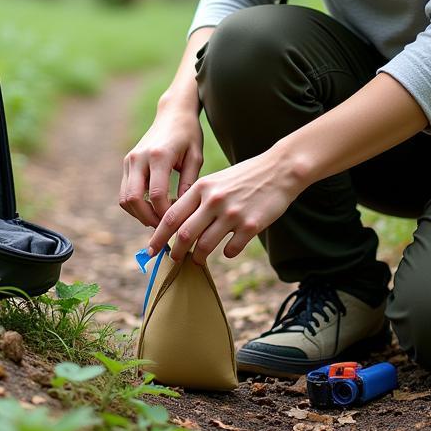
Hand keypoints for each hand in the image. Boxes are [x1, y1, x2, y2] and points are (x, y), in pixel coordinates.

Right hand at [119, 106, 204, 227]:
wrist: (173, 112)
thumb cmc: (189, 134)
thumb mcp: (195, 157)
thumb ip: (188, 183)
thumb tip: (182, 211)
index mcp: (159, 155)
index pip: (156, 195)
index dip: (165, 214)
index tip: (178, 223)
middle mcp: (139, 158)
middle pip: (133, 199)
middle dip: (147, 219)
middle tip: (164, 228)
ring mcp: (130, 160)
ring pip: (124, 198)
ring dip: (139, 214)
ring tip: (159, 220)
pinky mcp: (127, 162)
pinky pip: (125, 191)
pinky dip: (135, 205)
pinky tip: (153, 208)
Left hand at [147, 149, 303, 265]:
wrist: (279, 170)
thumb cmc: (244, 177)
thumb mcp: (215, 181)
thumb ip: (197, 200)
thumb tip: (177, 226)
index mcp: (202, 187)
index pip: (172, 216)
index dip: (159, 236)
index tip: (151, 249)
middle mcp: (214, 200)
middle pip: (185, 234)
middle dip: (176, 252)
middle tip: (173, 260)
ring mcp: (233, 214)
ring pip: (205, 246)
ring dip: (198, 257)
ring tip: (197, 260)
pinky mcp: (251, 226)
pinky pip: (231, 249)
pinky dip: (227, 253)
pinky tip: (228, 249)